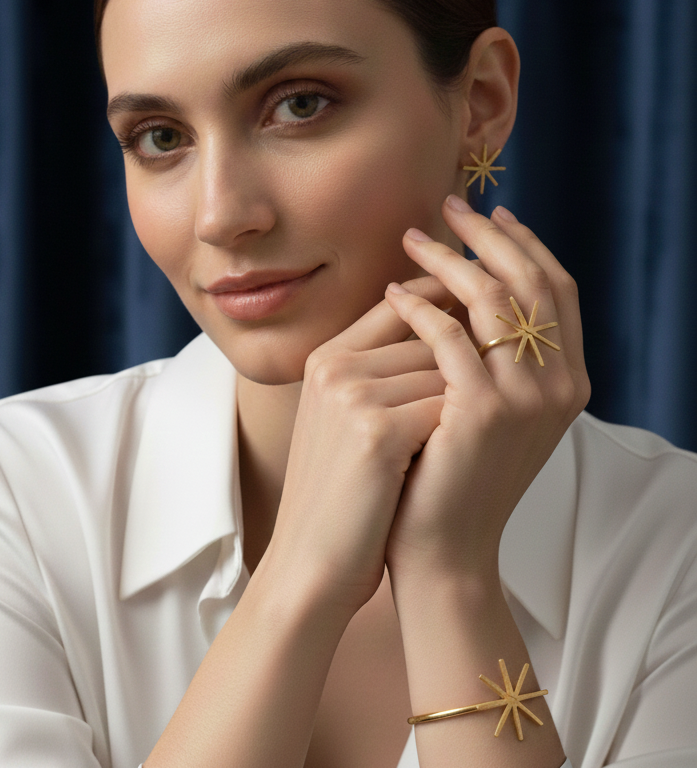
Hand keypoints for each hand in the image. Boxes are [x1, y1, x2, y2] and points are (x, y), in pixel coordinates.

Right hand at [265, 277, 453, 615]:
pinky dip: (458, 431)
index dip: (447, 316)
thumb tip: (453, 329)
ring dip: (463, 404)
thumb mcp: (348, 420)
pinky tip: (448, 460)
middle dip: (462, 369)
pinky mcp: (375, 429)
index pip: (401, 303)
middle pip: (432, 335)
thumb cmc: (342, 492)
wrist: (311, 562)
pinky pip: (447, 405)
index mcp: (327, 357)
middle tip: (470, 409)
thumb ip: (384, 370)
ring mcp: (351, 393)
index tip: (477, 342)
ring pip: (447, 369)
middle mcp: (335, 365)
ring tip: (455, 442)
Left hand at [383, 197, 590, 580]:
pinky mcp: (483, 411)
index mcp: (568, 382)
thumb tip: (466, 288)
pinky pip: (448, 335)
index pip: (556, 290)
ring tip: (411, 240)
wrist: (442, 548)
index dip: (527, 246)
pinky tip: (391, 294)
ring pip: (491, 299)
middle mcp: (561, 386)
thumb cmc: (453, 477)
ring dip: (448, 261)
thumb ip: (496, 358)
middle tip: (450, 206)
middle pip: (530, 281)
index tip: (494, 216)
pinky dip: (417, 307)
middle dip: (490, 237)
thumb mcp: (490, 411)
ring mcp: (528, 399)